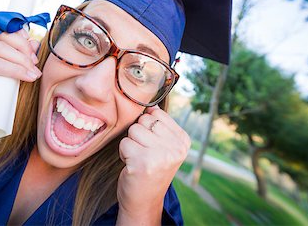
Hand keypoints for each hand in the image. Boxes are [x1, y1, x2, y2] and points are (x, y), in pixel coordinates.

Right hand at [0, 26, 41, 130]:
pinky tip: (27, 76)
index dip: (16, 30)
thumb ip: (18, 57)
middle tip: (35, 63)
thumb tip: (35, 43)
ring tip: (34, 73)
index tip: (31, 45)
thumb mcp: (7, 73)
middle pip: (0, 36)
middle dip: (23, 48)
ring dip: (21, 60)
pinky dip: (14, 70)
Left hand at [117, 105, 190, 223]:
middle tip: (143, 153)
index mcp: (183, 141)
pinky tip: (132, 165)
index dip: (148, 127)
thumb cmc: (151, 170)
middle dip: (138, 135)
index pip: (158, 114)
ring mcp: (161, 155)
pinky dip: (123, 154)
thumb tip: (152, 106)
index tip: (152, 145)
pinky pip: (124, 143)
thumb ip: (161, 126)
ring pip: (133, 130)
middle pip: (144, 120)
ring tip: (138, 159)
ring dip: (130, 144)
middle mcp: (176, 148)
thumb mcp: (164, 147)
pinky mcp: (144, 162)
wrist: (144, 201)